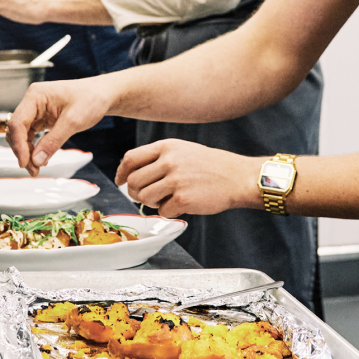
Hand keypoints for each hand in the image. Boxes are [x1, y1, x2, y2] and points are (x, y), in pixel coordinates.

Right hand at [7, 77, 114, 174]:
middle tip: (33, 170)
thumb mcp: (73, 121)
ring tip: (36, 168)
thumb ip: (53, 141)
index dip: (18, 145)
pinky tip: (40, 159)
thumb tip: (37, 160)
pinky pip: (30, 136)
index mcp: (36, 95)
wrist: (103, 95)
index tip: (25, 163)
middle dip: (22, 151)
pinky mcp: (41, 119)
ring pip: (21, 135)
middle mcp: (32, 102)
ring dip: (26, 152)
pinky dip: (33, 149)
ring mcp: (35, 110)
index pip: (17, 122)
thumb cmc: (91, 98)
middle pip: (16, 130)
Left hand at [116, 139, 259, 217]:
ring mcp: (176, 180)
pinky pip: (163, 211)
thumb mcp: (183, 150)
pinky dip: (169, 212)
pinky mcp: (184, 198)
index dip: (121, 172)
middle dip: (136, 193)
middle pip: (134, 181)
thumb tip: (131, 173)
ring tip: (166, 200)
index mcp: (166, 147)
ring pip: (144, 198)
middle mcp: (169, 161)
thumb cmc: (210, 166)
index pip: (131, 158)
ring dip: (151, 203)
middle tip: (146, 196)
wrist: (238, 177)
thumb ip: (158, 158)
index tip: (120, 181)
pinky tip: (181, 205)